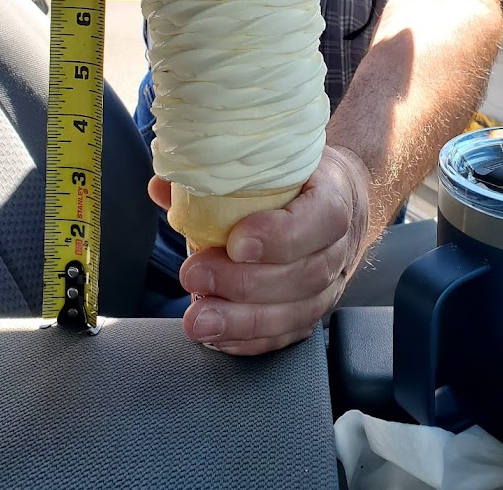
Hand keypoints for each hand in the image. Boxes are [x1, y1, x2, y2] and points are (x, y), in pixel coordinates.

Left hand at [148, 144, 370, 354]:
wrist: (335, 196)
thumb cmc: (296, 176)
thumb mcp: (269, 161)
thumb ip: (218, 173)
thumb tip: (163, 188)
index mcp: (335, 195)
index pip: (324, 217)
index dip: (281, 235)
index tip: (236, 241)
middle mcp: (340, 244)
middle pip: (305, 273)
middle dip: (244, 283)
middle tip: (194, 276)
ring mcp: (331, 283)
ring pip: (297, 312)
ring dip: (242, 321)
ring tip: (198, 320)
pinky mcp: (313, 310)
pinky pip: (287, 335)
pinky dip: (250, 340)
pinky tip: (217, 337)